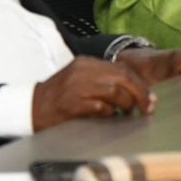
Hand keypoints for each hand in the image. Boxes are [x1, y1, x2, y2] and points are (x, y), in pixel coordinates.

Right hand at [31, 56, 152, 128]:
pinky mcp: (72, 103)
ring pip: (115, 91)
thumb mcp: (81, 81)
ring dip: (126, 104)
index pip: (122, 70)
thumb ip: (104, 81)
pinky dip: (109, 113)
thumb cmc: (59, 98)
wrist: (30, 108)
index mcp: (86, 63)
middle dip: (140, 94)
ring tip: (126, 113)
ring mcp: (77, 86)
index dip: (140, 85)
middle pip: (122, 78)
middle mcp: (83, 71)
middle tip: (147, 108)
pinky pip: (100, 106)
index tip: (150, 99)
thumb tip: (134, 92)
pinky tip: (108, 117)